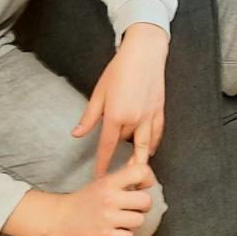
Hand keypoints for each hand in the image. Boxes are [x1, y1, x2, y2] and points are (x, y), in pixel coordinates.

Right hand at [4, 159, 155, 235]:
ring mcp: (107, 217)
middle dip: (143, 206)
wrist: (57, 219)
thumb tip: (140, 159)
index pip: (141, 172)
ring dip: (133, 222)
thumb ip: (123, 174)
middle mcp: (109, 198)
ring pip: (139, 220)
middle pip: (146, 200)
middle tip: (132, 207)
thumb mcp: (102, 182)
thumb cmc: (83, 200)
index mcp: (109, 182)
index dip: (147, 179)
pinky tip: (115, 231)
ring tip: (121, 220)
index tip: (140, 187)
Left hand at [73, 22, 168, 175]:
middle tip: (121, 182)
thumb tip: (76, 134)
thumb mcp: (99, 92)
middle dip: (126, 167)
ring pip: (146, 145)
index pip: (108, 147)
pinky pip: (158, 134)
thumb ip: (89, 117)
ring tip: (135, 172)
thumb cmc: (119, 69)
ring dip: (140, 159)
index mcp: (116, 115)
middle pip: (130, 150)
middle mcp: (135, 119)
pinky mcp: (160, 110)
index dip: (102, 164)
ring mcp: (150, 116)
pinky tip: (149, 150)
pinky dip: (153, 144)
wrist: (145, 53)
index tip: (98, 177)